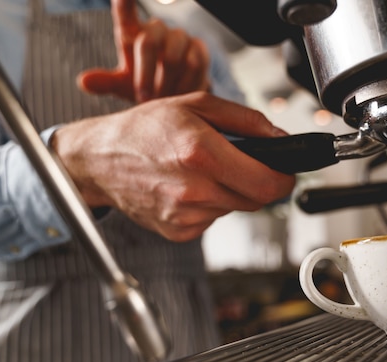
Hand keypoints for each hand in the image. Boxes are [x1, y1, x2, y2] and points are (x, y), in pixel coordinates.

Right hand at [51, 92, 295, 241]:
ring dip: (230, 191)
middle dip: (257, 181)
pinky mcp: (178, 231)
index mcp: (201, 153)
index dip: (285, 178)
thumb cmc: (143, 129)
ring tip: (201, 170)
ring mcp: (185, 215)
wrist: (100, 160)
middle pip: (256, 200)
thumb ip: (244, 120)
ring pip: (234, 209)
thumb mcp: (196, 104)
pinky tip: (187, 186)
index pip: (268, 184)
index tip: (286, 171)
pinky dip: (209, 204)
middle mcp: (194, 189)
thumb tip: (279, 136)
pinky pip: (212, 219)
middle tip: (240, 163)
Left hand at [77, 0, 209, 102]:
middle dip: (145, 76)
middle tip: (144, 98)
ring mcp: (179, 37)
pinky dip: (183, 85)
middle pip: (147, 43)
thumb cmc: (145, 86)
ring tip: (162, 98)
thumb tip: (83, 82)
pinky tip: (179, 94)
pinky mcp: (199, 48)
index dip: (124, 2)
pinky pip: (192, 66)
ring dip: (165, 84)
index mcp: (131, 34)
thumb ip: (105, 82)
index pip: (125, 12)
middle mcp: (155, 29)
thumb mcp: (122, 87)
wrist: (175, 98)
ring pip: (172, 57)